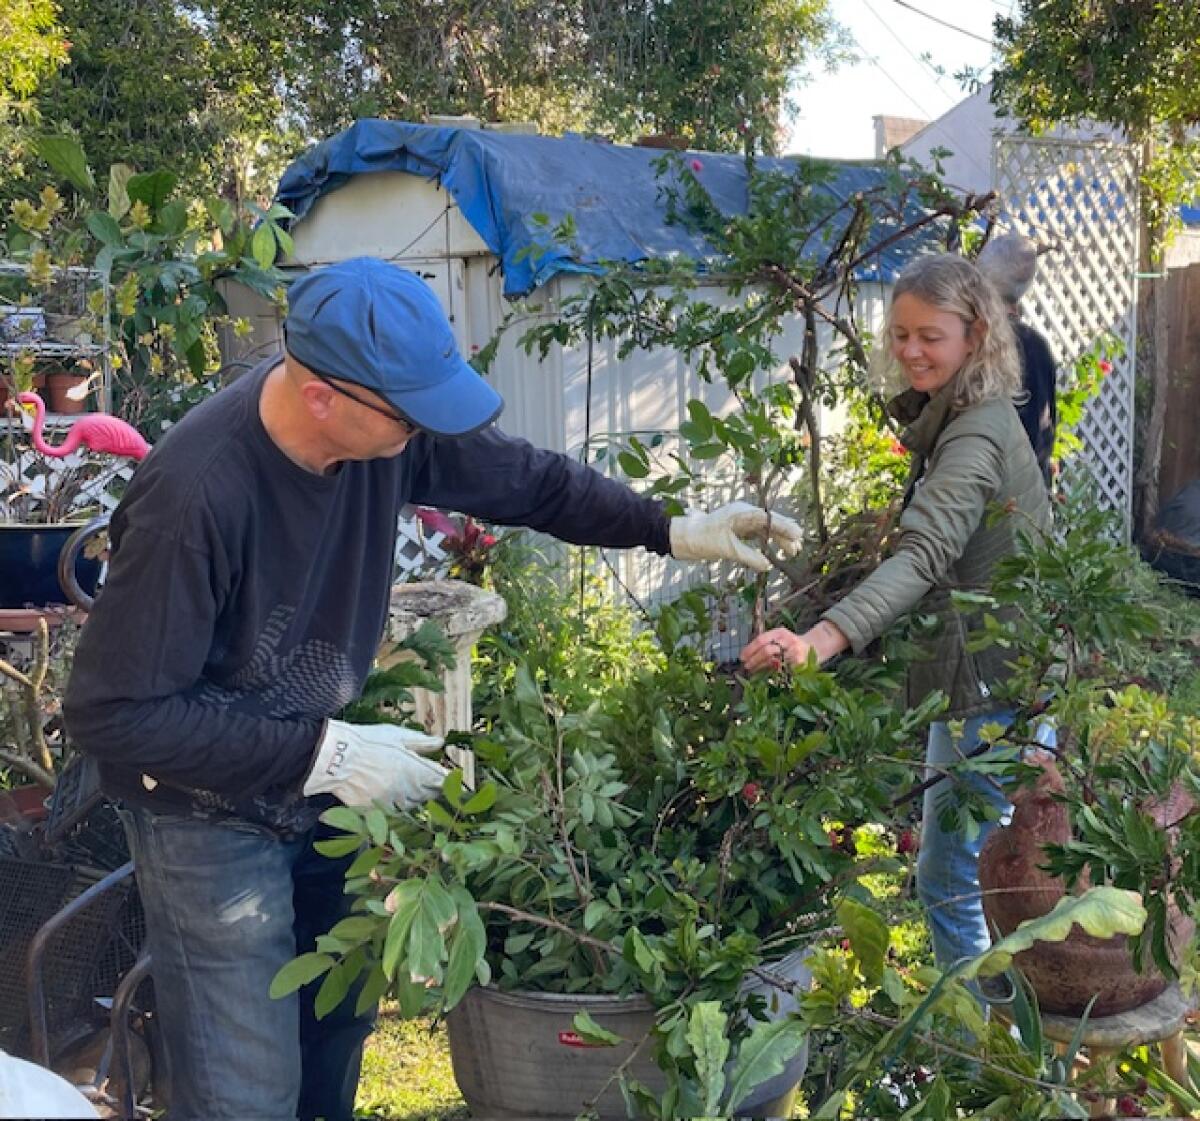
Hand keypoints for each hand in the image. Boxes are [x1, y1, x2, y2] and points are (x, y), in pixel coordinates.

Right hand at [303, 720, 447, 808]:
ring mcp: (391, 804)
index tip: (446, 776)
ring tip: (402, 783)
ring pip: (411, 805)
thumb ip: (421, 743)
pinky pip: (392, 813)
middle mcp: (407, 791)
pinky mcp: (375, 813)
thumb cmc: (368, 742)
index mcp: (416, 771)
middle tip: (424, 778)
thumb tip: (440, 743)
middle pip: (428, 795)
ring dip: (412, 796)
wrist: (336, 758)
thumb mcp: (397, 736)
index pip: (441, 781)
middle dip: (429, 787)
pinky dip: (393, 805)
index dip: (446, 779)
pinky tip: (387, 793)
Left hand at [669, 501, 801, 572]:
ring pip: (766, 528)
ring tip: (793, 551)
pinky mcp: (740, 530)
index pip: (767, 517)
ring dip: (779, 539)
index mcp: (740, 513)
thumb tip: (767, 565)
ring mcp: (742, 521)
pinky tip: (779, 550)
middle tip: (799, 546)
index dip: (784, 526)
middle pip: (770, 521)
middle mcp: (744, 514)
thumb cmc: (703, 539)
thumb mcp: (727, 550)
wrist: (684, 538)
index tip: (797, 535)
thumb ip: (748, 557)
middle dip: (785, 533)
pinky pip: (759, 534)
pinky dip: (770, 541)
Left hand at [740, 628, 812, 673]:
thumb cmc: (790, 644)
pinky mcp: (800, 663)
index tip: (742, 657)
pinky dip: (774, 674)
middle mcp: (787, 640)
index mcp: (779, 632)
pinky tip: (767, 676)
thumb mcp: (779, 638)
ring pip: (774, 662)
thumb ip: (766, 644)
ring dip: (761, 668)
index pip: (761, 640)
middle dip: (754, 660)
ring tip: (754, 671)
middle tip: (747, 666)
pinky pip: (783, 670)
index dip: (750, 649)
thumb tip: (746, 656)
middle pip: (766, 651)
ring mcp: (795, 651)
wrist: (814, 646)